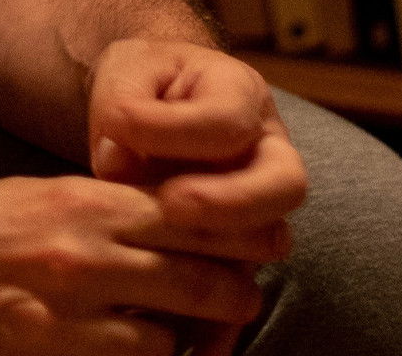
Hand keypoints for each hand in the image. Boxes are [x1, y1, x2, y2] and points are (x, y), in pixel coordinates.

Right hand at [0, 172, 279, 355]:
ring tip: (189, 339)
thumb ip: (90, 217)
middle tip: (238, 300)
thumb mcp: (21, 199)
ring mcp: (56, 318)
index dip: (237, 233)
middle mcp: (78, 256)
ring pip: (170, 340)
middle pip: (201, 279)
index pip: (193, 213)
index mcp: (76, 201)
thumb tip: (155, 234)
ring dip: (188, 343)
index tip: (256, 245)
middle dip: (232, 295)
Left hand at [80, 41, 305, 353]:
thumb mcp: (129, 73)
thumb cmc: (143, 84)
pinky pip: (239, 290)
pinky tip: (196, 347)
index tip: (128, 136)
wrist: (152, 102)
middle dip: (232, 204)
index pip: (228, 119)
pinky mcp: (235, 251)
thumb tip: (118, 159)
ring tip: (178, 287)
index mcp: (242, 97)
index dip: (180, 132)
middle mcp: (265, 154)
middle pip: (284, 186)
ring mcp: (256, 207)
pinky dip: (219, 323)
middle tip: (175, 205)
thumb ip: (125, 107)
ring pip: (267, 244)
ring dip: (228, 267)